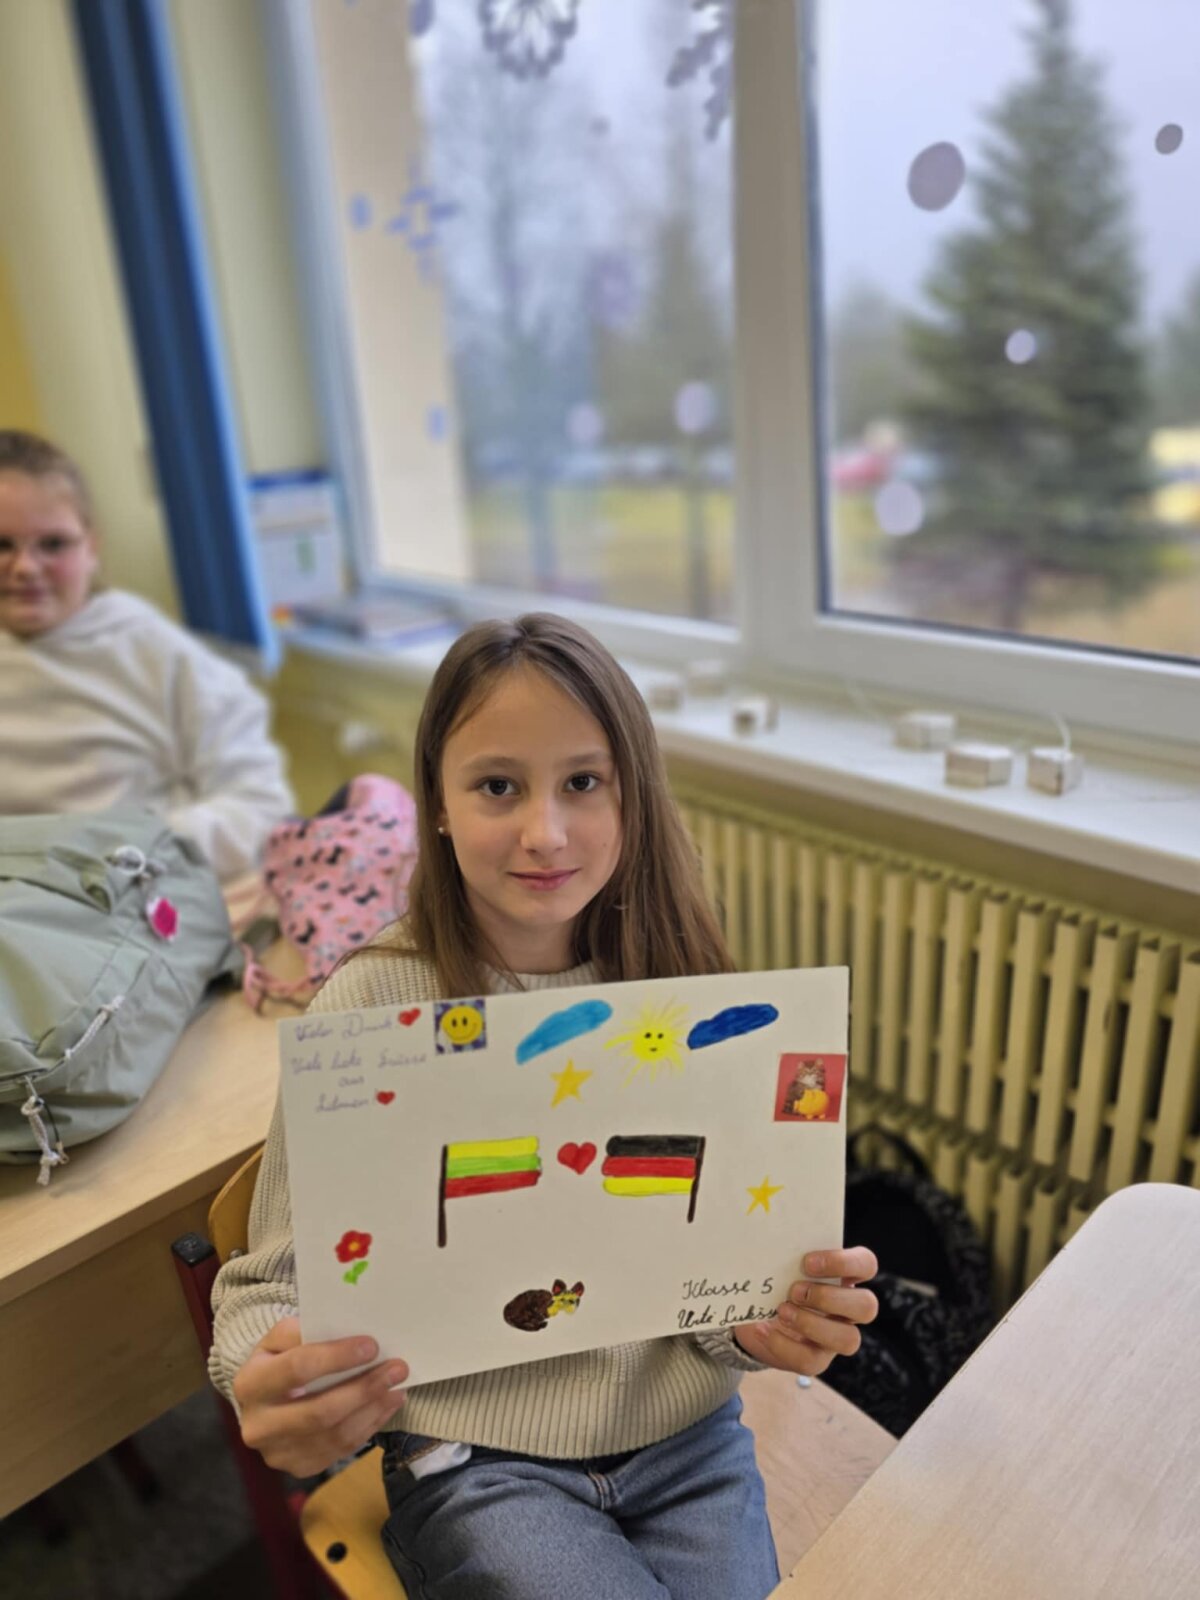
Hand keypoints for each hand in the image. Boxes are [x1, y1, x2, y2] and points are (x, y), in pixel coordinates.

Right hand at [233, 1316, 408, 1476]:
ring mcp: (277, 1452)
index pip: (298, 1368)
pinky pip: (340, 1451)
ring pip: (335, 1435)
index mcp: (250, 1384)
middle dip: (364, 1389)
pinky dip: (369, 1427)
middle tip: (398, 1369)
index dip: (337, 1357)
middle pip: (320, 1411)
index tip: (372, 1346)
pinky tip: (385, 1406)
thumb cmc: (278, 1361)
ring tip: (397, 1387)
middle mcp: (258, 1425)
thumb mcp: (280, 1339)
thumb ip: (304, 1332)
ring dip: (373, 1410)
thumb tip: (346, 1332)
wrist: (262, 1401)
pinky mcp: (298, 1467)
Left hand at [733, 1247, 877, 1375]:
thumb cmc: (776, 1280)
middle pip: (867, 1306)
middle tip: (794, 1290)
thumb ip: (785, 1253)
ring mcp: (836, 1337)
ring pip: (849, 1340)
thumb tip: (766, 1243)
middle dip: (829, 1298)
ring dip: (812, 1324)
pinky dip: (782, 1345)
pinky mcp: (817, 1359)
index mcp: (845, 1276)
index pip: (866, 1264)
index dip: (843, 1262)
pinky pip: (810, 1361)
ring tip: (781, 1310)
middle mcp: (848, 1308)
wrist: (757, 1314)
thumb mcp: (781, 1263)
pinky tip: (762, 1329)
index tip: (808, 1262)